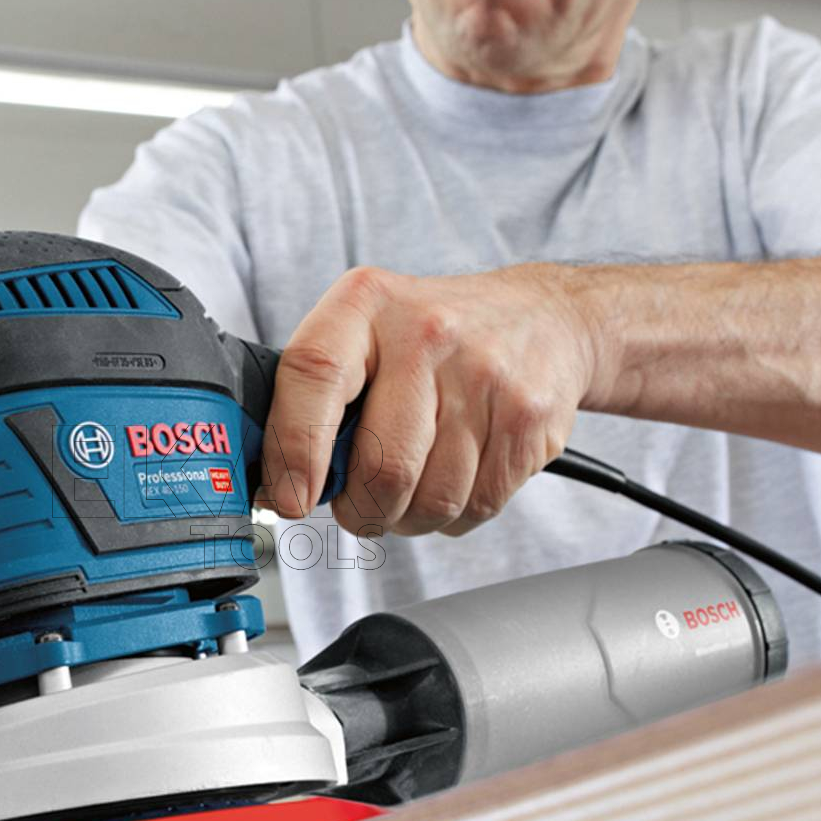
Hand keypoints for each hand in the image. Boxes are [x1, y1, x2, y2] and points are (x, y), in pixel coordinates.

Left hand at [257, 264, 601, 535]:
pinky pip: (475, 507)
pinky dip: (453, 513)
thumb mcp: (364, 333)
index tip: (289, 498)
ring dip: (408, 517)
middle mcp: (428, 334)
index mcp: (366, 304)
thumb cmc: (433, 336)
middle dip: (361, 509)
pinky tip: (453, 476)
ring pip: (430, 501)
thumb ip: (314, 397)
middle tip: (358, 504)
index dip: (293, 449)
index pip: (313, 375)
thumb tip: (275, 487)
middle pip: (382, 466)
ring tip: (409, 486)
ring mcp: (485, 379)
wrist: (545, 317)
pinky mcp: (527, 422)